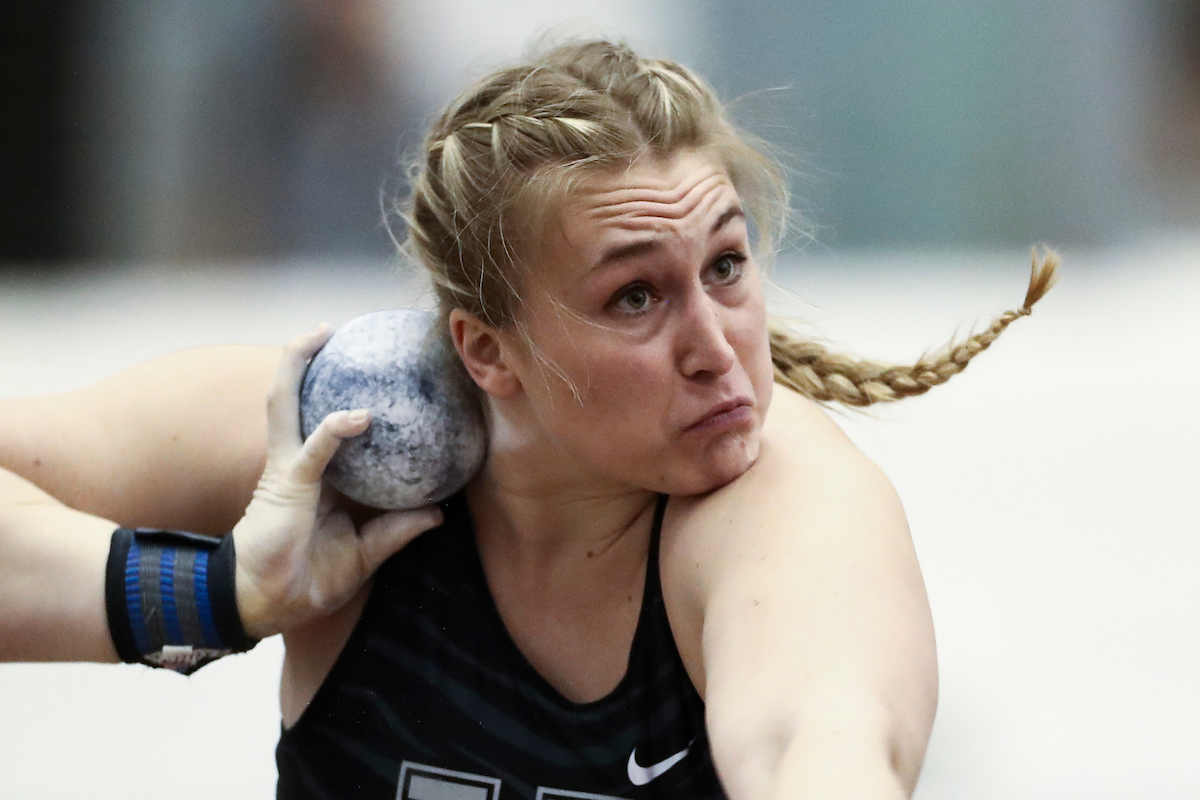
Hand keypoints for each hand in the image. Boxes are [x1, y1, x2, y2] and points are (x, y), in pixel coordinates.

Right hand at [232, 324, 443, 637]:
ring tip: (322, 331)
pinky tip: (361, 416)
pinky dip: (335, 428)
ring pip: (286, 400)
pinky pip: (314, 446)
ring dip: (297, 362)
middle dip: (307, 357)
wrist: (270, 605)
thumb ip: (398, 530)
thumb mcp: (365, 554)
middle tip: (336, 329)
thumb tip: (440, 513)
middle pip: (297, 396)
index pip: (324, 420)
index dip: (338, 392)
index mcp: (316, 475)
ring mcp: (288, 466)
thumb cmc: (308, 581)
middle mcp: (298, 460)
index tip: (370, 368)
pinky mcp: (287, 482)